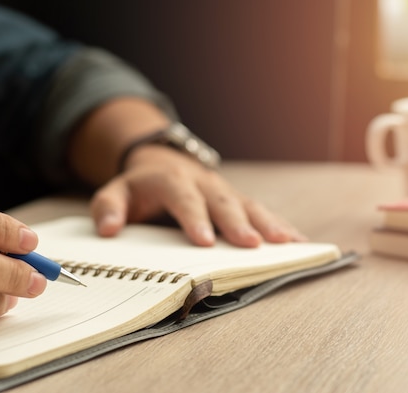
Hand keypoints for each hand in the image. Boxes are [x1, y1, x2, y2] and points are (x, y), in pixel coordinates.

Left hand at [89, 145, 306, 246]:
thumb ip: (109, 206)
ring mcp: (224, 191)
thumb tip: (108, 229)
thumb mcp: (116, 190)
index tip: (205, 242)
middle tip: (251, 245)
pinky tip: (300, 242)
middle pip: (223, 202)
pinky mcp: (238, 199)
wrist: (163, 163)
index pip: (184, 199)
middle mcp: (204, 184)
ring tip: (289, 243)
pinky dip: (281, 224)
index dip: (194, 219)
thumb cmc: (141, 186)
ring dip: (269, 223)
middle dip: (238, 223)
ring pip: (249, 204)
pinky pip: (261, 210)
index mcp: (172, 181)